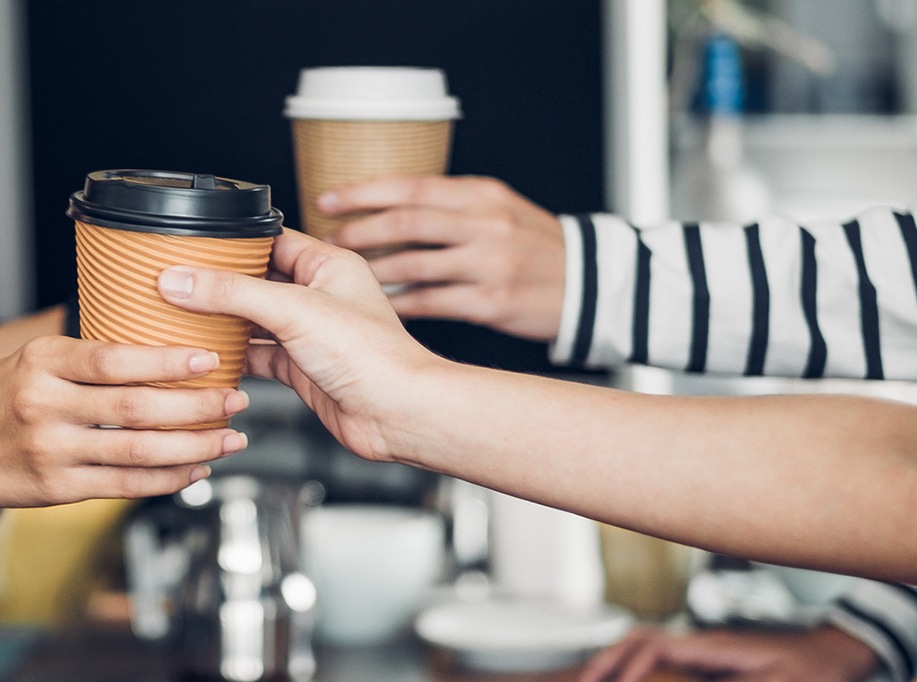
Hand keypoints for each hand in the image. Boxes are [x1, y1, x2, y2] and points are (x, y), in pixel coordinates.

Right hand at [0, 336, 250, 507]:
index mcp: (41, 362)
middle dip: (196, 406)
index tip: (208, 359)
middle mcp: (44, 405)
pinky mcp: (55, 489)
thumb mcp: (27, 359)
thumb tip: (153, 345)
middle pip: (135, 406)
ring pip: (137, 450)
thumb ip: (82, 357)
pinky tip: (193, 469)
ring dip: (193, 446)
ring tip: (229, 439)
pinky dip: (165, 479)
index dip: (167, 361)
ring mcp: (50, 450)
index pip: (115, 359)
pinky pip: (123, 486)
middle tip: (235, 399)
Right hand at [157, 229, 444, 462]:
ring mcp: (309, 334)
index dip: (232, 242)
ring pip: (254, 320)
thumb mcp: (293, 310)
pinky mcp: (301, 369)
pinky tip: (209, 355)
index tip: (193, 246)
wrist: (397, 414)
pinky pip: (258, 355)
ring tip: (183, 315)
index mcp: (328, 265)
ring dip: (223, 321)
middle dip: (220, 284)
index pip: (270, 240)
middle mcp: (319, 296)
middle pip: (256, 281)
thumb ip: (233, 293)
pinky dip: (234, 356)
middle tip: (179, 281)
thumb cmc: (372, 356)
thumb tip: (182, 280)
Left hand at [318, 176, 564, 340]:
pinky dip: (398, 304)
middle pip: (407, 222)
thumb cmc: (534, 244)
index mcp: (482, 195)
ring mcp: (489, 265)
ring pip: (413, 264)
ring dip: (371, 270)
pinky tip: (377, 305)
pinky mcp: (491, 302)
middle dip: (358, 231)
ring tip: (344, 276)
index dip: (363, 192)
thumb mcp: (498, 207)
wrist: (590, 283)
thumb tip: (383, 204)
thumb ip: (449, 204)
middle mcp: (486, 225)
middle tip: (326, 241)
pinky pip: (430, 303)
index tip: (327, 199)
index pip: (411, 186)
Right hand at [579, 626, 880, 681]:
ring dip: (618, 661)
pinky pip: (661, 658)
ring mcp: (704, 650)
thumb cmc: (815, 669)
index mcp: (714, 647)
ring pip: (646, 646)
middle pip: (639, 640)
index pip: (654, 647)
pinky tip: (629, 678)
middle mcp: (703, 643)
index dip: (627, 667)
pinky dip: (637, 667)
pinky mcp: (709, 660)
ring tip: (595, 680)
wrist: (837, 653)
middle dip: (608, 661)